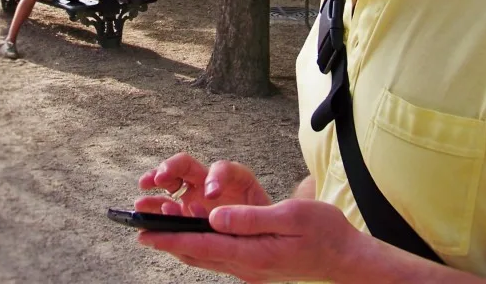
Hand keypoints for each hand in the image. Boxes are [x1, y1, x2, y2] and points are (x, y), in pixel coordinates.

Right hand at [136, 153, 270, 218]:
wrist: (263, 239)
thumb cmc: (266, 226)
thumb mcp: (269, 218)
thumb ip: (250, 217)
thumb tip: (219, 220)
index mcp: (236, 179)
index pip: (223, 169)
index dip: (215, 178)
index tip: (211, 194)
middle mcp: (210, 182)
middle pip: (187, 164)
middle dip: (172, 167)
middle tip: (161, 178)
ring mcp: (195, 195)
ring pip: (170, 179)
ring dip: (155, 181)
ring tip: (144, 190)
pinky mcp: (184, 211)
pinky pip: (164, 203)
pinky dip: (152, 205)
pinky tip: (142, 210)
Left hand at [138, 199, 367, 282]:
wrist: (346, 258)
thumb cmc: (324, 231)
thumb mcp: (290, 216)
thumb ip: (250, 218)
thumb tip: (215, 217)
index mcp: (253, 252)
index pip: (203, 245)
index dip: (172, 238)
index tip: (145, 233)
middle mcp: (248, 266)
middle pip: (199, 255)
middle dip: (168, 242)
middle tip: (139, 232)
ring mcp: (252, 269)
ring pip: (207, 258)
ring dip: (181, 246)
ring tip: (157, 233)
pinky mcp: (257, 266)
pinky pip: (220, 258)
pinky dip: (200, 248)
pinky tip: (192, 240)